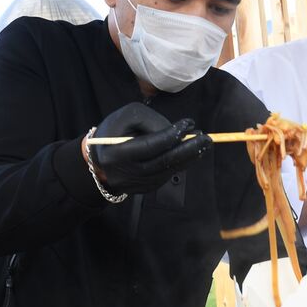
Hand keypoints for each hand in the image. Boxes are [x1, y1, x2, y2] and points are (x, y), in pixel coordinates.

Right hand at [88, 103, 210, 195]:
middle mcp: (126, 174)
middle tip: (206, 138)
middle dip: (188, 149)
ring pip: (168, 170)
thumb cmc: (113, 132)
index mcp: (116, 154)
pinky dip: (180, 164)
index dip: (171, 135)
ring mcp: (136, 185)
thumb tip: (179, 132)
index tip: (188, 123)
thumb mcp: (127, 117)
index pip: (150, 145)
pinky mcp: (144, 189)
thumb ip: (153, 121)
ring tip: (203, 144)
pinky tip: (191, 153)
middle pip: (163, 162)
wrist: (100, 159)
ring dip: (189, 157)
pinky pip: (166, 175)